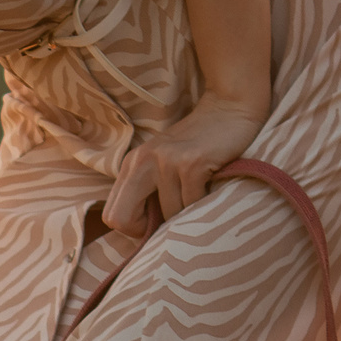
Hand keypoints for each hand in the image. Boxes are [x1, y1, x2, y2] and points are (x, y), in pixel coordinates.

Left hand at [103, 96, 268, 239]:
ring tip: (198, 193)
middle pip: (122, 220)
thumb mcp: (160, 162)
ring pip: (167, 214)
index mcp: (131, 164)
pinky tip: (210, 184)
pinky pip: (192, 204)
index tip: (155, 220)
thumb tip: (138, 233)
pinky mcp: (192, 163)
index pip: (112, 215)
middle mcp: (143, 161)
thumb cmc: (196, 144)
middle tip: (170, 221)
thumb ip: (144, 189)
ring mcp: (167, 161)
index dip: (133, 228)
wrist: (229, 108)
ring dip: (186, 212)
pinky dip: (204, 202)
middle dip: (148, 230)